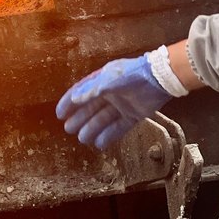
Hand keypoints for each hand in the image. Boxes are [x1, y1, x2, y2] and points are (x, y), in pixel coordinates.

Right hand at [55, 54, 172, 149]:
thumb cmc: (133, 74)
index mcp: (101, 80)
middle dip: (79, 118)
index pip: (81, 92)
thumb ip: (92, 90)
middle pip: (91, 108)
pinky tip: (100, 143)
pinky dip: (109, 135)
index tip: (59, 114)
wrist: (160, 78)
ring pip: (103, 119)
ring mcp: (122, 104)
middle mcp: (110, 93)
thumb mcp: (109, 81)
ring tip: (82, 139)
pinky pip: (118, 127)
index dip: (69, 103)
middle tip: (68, 129)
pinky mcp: (133, 114)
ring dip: (92, 128)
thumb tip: (75, 99)